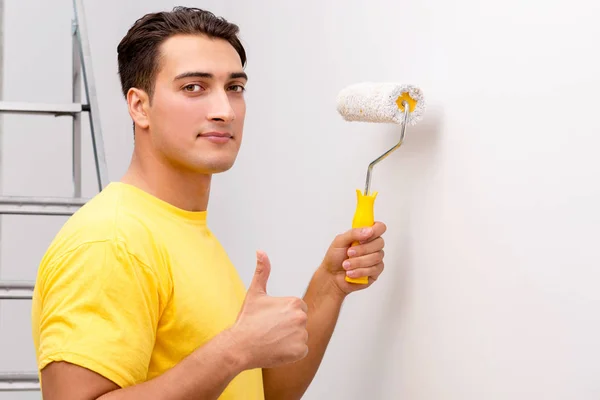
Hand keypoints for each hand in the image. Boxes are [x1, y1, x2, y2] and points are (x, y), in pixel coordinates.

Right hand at [230, 251, 308, 369]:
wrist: (239, 346)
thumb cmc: (247, 320)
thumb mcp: (255, 292)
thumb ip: (262, 271)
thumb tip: (261, 251)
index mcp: (294, 302)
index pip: (297, 309)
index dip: (284, 315)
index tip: (271, 319)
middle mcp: (302, 317)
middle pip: (300, 322)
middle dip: (288, 326)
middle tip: (271, 330)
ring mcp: (302, 335)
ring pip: (300, 336)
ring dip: (290, 339)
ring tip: (272, 339)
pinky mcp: (300, 351)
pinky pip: (301, 350)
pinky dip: (291, 352)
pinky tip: (277, 349)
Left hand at [320, 222, 386, 294]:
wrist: (331, 276)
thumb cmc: (335, 257)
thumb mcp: (339, 241)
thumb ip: (353, 233)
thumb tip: (369, 230)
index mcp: (365, 235)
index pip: (379, 227)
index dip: (375, 231)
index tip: (363, 238)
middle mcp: (372, 246)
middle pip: (380, 242)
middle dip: (362, 249)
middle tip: (349, 253)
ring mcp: (375, 259)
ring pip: (376, 257)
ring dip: (358, 262)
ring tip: (346, 265)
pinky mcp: (375, 271)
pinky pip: (374, 269)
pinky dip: (360, 271)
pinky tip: (351, 272)